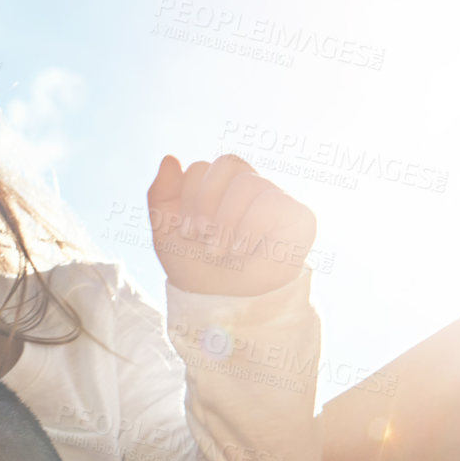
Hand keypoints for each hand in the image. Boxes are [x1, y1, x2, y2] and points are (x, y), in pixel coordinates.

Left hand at [147, 155, 316, 296]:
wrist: (221, 302)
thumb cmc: (197, 269)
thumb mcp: (166, 233)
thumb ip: (161, 195)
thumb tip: (169, 158)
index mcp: (220, 188)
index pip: (203, 167)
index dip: (189, 197)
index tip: (187, 232)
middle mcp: (250, 188)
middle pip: (227, 164)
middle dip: (205, 202)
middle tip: (200, 237)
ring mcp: (275, 199)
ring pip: (248, 182)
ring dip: (226, 221)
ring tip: (221, 250)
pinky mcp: (298, 217)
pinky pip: (272, 201)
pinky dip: (249, 227)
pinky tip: (243, 249)